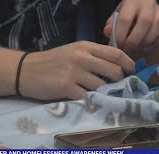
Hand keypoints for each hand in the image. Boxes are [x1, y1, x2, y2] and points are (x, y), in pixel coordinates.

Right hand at [20, 41, 134, 99]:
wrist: (26, 70)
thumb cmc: (53, 62)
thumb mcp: (74, 51)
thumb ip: (94, 57)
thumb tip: (117, 69)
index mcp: (86, 46)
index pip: (116, 53)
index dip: (128, 64)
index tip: (132, 72)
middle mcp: (82, 57)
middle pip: (114, 71)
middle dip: (119, 82)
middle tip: (116, 87)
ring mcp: (74, 72)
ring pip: (102, 86)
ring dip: (104, 93)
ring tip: (99, 95)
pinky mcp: (65, 87)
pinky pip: (87, 97)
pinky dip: (91, 101)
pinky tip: (88, 101)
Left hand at [103, 0, 158, 51]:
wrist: (144, 7)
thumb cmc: (129, 13)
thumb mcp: (118, 15)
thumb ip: (112, 24)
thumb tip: (108, 32)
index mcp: (133, 1)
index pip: (126, 18)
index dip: (121, 34)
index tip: (118, 45)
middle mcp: (149, 5)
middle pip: (144, 22)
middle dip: (134, 40)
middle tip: (127, 49)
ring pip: (157, 28)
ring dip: (145, 42)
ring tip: (136, 48)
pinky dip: (156, 44)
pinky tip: (147, 47)